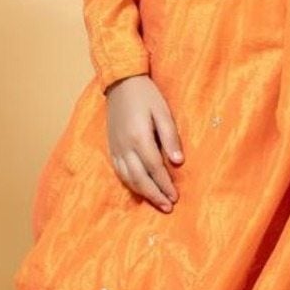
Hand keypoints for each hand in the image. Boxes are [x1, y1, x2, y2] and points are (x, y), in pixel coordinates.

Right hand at [104, 74, 183, 212]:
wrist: (121, 82)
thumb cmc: (146, 95)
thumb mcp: (163, 111)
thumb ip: (170, 137)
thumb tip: (177, 161)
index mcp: (139, 137)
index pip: (155, 168)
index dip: (165, 184)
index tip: (175, 197)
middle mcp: (125, 146)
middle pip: (140, 178)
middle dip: (155, 194)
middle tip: (168, 207)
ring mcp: (116, 148)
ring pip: (128, 178)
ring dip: (143, 193)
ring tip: (157, 203)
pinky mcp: (111, 147)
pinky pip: (119, 171)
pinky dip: (130, 184)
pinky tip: (139, 190)